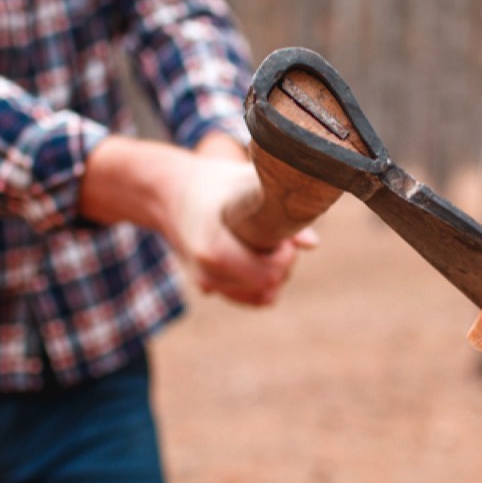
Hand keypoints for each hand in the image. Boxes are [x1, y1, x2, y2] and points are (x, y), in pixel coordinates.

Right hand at [168, 157, 314, 306]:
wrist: (169, 192)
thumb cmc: (212, 182)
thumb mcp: (246, 183)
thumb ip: (279, 207)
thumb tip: (312, 245)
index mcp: (214, 250)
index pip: (267, 275)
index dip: (285, 256)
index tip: (282, 232)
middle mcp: (208, 274)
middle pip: (268, 286)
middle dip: (283, 263)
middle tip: (278, 234)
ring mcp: (207, 284)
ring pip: (262, 296)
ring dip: (274, 273)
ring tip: (268, 244)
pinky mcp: (210, 288)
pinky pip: (250, 299)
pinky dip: (263, 283)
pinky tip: (260, 256)